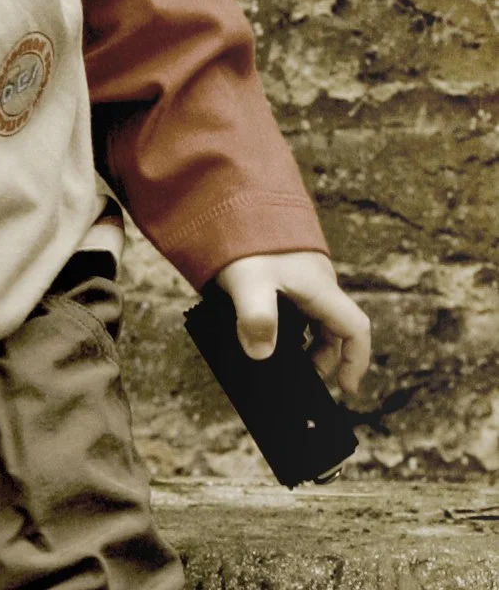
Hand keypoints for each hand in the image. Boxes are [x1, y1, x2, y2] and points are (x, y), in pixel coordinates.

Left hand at [214, 250, 370, 396]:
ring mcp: (299, 280)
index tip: (345, 389)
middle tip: (298, 380)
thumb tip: (261, 355)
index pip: (356, 330)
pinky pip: (293, 309)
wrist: (232, 200)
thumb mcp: (250, 282)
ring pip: (312, 321)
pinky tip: (259, 336)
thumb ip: (257, 319)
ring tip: (277, 363)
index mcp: (321, 289)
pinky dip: (285, 329)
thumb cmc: (246, 239)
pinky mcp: (280, 275)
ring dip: (303, 345)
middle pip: (334, 331)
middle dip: (322, 360)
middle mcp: (316, 285)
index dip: (356, 361)